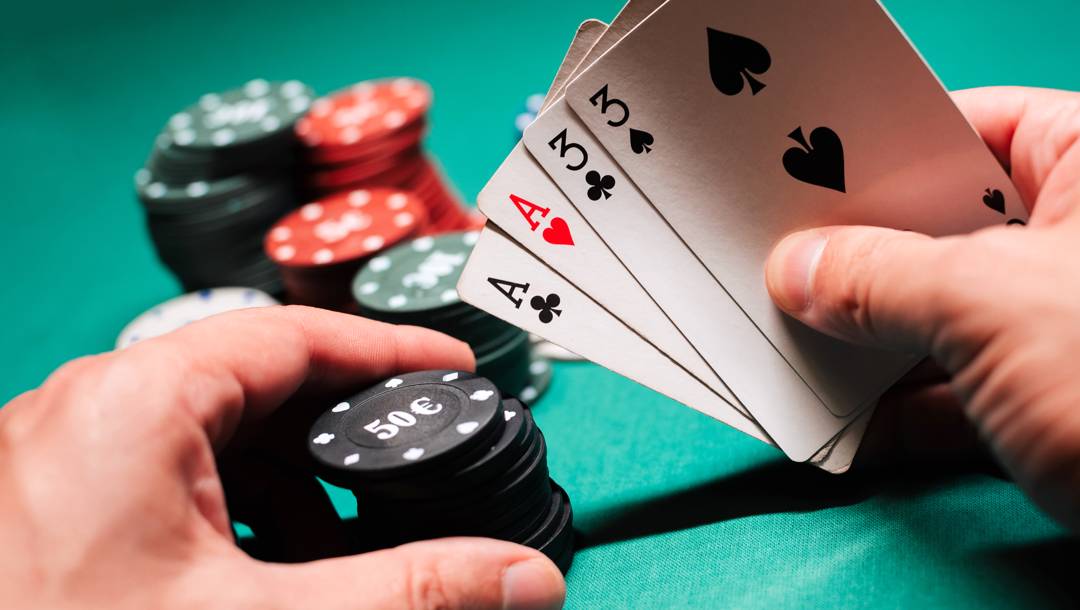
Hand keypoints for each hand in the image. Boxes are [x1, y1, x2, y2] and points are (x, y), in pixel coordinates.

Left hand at [0, 306, 564, 608]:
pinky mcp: (59, 502)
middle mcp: (88, 411)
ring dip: (289, 480)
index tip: (451, 371)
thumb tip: (518, 574)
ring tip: (340, 541)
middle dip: (341, 431)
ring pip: (212, 434)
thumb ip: (406, 590)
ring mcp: (66, 457)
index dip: (386, 351)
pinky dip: (236, 508)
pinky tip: (268, 566)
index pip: (292, 336)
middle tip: (412, 462)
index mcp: (132, 404)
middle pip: (256, 383)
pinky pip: (170, 474)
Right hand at [766, 86, 1079, 531]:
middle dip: (859, 257)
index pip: (964, 128)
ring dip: (869, 341)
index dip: (876, 154)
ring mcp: (1068, 324)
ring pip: (944, 314)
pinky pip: (957, 390)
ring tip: (796, 344)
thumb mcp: (993, 303)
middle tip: (785, 264)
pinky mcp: (1056, 402)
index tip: (799, 185)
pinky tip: (846, 421)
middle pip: (942, 227)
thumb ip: (882, 278)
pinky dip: (900, 408)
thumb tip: (804, 269)